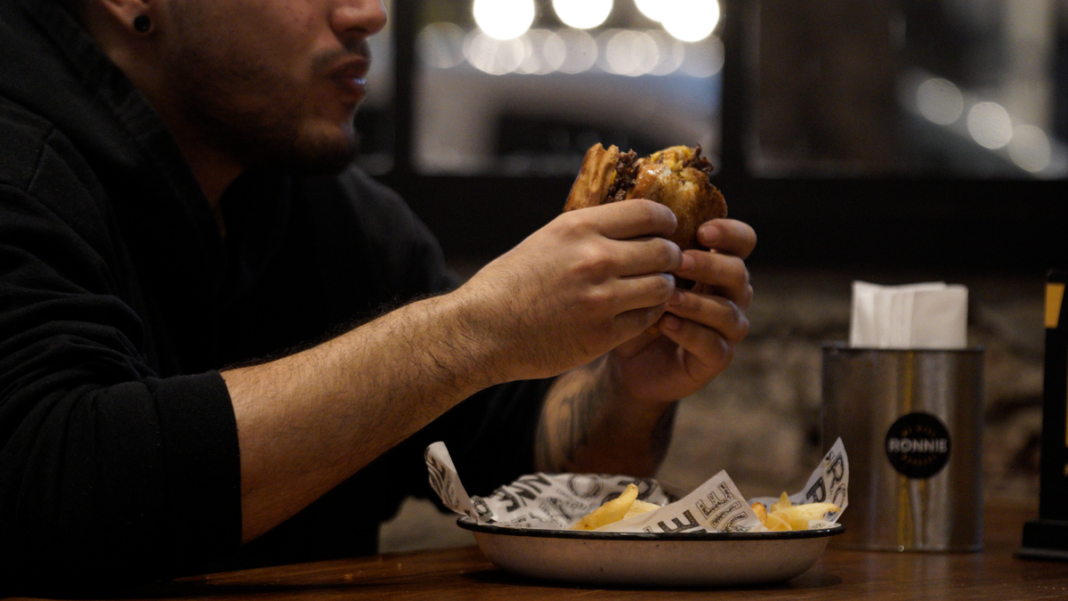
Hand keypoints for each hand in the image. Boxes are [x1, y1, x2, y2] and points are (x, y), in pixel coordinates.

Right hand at [456, 199, 682, 382]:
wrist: (483, 330)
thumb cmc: (511, 283)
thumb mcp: (546, 239)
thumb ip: (588, 230)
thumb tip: (630, 219)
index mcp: (579, 228)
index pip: (647, 213)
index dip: (666, 220)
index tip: (667, 228)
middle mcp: (594, 259)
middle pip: (663, 250)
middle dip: (670, 256)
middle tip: (667, 262)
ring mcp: (601, 299)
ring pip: (662, 286)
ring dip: (663, 287)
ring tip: (654, 288)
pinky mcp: (602, 334)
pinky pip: (647, 318)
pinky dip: (649, 314)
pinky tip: (638, 311)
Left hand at [608, 218, 755, 403]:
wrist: (625, 359)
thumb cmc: (635, 308)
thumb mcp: (638, 274)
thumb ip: (646, 248)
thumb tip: (632, 211)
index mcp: (717, 266)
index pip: (742, 241)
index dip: (730, 233)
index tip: (702, 230)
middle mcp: (730, 295)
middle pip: (738, 273)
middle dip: (709, 265)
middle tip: (678, 261)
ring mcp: (727, 329)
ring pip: (728, 311)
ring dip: (697, 302)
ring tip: (668, 297)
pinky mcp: (716, 358)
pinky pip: (714, 345)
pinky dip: (691, 333)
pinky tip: (667, 324)